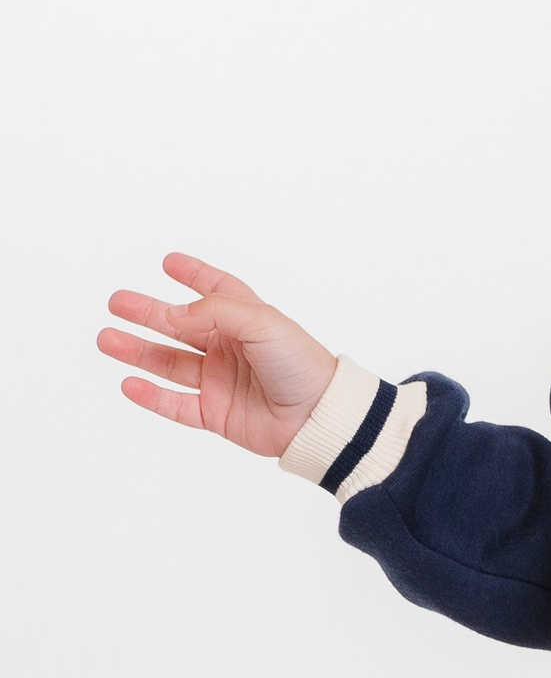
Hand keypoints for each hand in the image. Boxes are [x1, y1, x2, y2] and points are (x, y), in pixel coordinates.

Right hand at [98, 254, 337, 457]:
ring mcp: (220, 381)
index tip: (169, 262)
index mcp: (246, 320)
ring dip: (138, 352)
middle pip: (179, 327)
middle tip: (116, 303)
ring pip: (169, 364)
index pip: (217, 290)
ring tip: (107, 339)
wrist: (317, 416)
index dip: (194, 275)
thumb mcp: (261, 322)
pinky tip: (129, 382)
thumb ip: (214, 312)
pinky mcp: (216, 413)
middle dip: (147, 314)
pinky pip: (176, 404)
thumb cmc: (301, 364)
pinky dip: (151, 396)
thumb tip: (173, 313)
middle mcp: (230, 349)